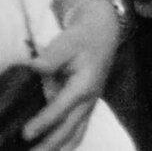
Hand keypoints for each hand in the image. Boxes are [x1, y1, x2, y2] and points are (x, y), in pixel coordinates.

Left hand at [22, 0, 121, 150]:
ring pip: (75, 136)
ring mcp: (88, 107)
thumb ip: (51, 57)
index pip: (62, 107)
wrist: (103, 36)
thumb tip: (33, 68)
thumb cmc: (82, 40)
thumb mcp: (67, 42)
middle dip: (49, 145)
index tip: (26, 134)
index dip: (44, 121)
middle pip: (69, 130)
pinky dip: (64, 144)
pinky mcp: (84, 110)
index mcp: (84, 85)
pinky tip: (49, 150)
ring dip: (58, 148)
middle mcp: (88, 101)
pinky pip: (76, 133)